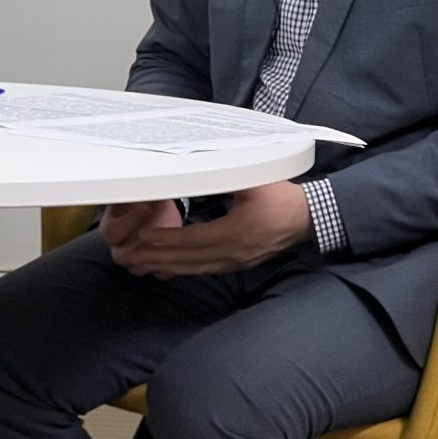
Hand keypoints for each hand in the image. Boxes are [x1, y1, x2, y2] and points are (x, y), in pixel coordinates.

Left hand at [108, 183, 312, 279]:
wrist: (307, 218)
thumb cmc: (281, 196)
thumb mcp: (254, 181)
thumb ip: (226, 176)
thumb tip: (199, 167)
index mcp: (235, 232)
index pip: (193, 239)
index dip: (167, 239)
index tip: (143, 236)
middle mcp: (233, 252)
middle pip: (188, 260)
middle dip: (157, 259)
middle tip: (129, 258)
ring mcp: (236, 262)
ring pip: (194, 268)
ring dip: (166, 267)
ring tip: (140, 266)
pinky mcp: (238, 264)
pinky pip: (205, 270)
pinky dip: (183, 270)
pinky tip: (167, 269)